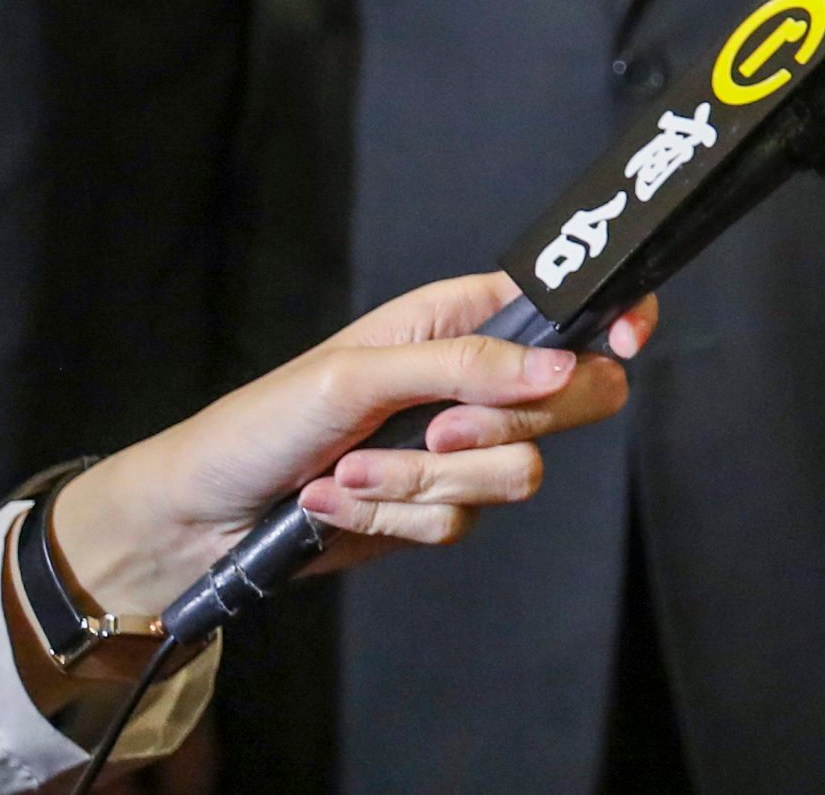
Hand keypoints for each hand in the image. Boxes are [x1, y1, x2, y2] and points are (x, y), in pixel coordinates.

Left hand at [52, 272, 647, 617]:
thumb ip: (465, 365)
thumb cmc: (261, 422)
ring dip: (424, 480)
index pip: (570, 305)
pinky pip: (463, 520)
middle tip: (436, 430)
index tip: (622, 343)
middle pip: (574, 398)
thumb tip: (563, 368)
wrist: (201, 519)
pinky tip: (337, 502)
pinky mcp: (441, 506)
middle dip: (502, 426)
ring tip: (350, 473)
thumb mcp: (356, 374)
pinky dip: (394, 514)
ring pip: (520, 471)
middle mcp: (478, 380)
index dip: (614, 318)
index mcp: (463, 319)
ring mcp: (464, 448)